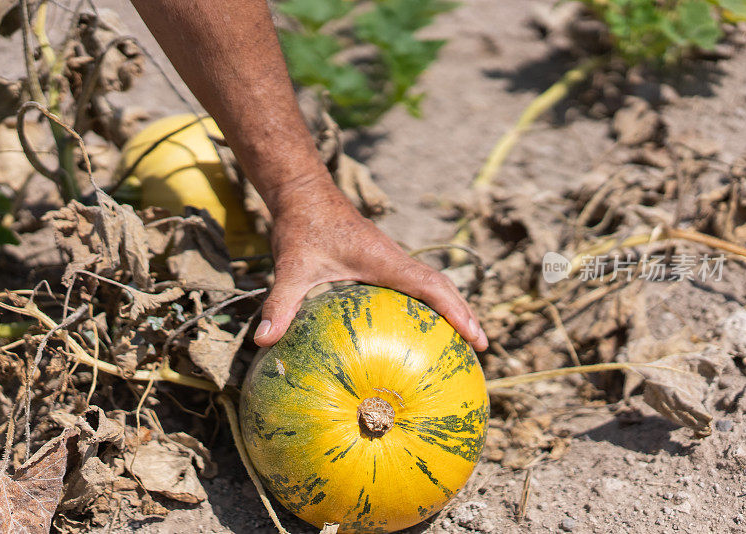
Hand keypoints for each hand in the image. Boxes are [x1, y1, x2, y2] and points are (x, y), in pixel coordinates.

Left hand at [253, 176, 487, 350]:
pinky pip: (413, 283)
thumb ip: (280, 303)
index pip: (431, 287)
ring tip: (461, 341)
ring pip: (431, 283)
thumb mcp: (291, 267)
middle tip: (481, 346)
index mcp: (384, 260)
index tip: (476, 337)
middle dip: (464, 314)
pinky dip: (426, 303)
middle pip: (442, 286)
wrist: (303, 192)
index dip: (457, 311)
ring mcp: (390, 259)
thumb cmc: (301, 226)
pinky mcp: (380, 260)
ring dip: (449, 307)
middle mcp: (394, 259)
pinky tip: (414, 328)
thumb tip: (264, 340)